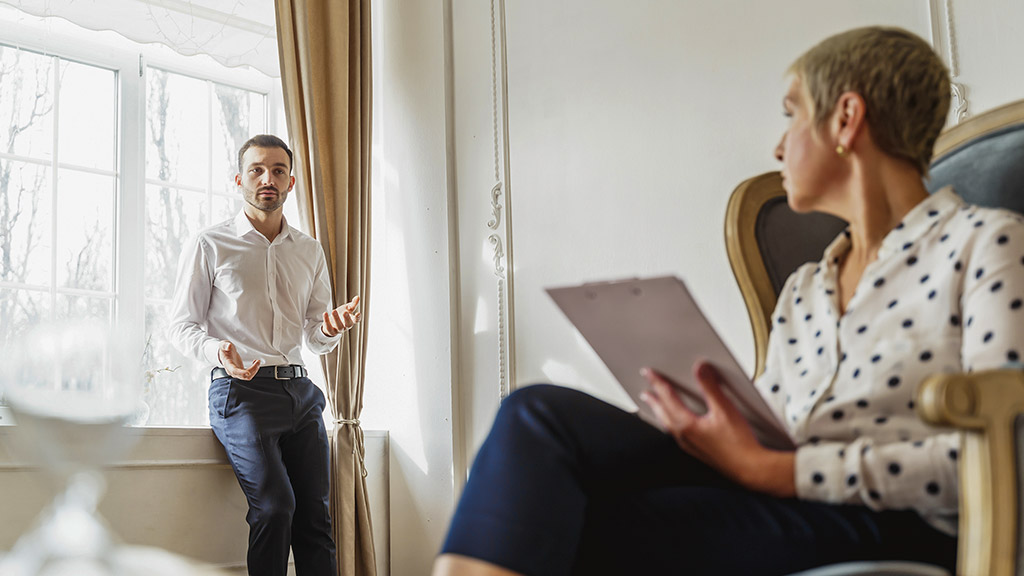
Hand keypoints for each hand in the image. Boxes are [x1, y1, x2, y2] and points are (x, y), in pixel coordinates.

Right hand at [218, 340, 260, 379]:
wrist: (225, 353)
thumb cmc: (224, 349)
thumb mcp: (223, 345)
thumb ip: (225, 345)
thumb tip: (229, 346)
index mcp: (227, 364)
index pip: (234, 371)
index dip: (241, 373)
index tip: (248, 373)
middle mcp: (231, 371)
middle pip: (242, 376)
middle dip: (252, 370)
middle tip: (258, 361)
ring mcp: (236, 373)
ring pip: (247, 377)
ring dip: (254, 370)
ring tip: (257, 361)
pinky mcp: (241, 372)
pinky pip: (248, 375)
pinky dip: (254, 370)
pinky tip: (255, 363)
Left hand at [321, 295, 360, 336]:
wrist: (332, 323)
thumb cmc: (341, 314)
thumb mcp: (347, 309)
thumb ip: (353, 304)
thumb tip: (358, 297)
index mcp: (351, 320)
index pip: (356, 320)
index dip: (358, 317)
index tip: (358, 313)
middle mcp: (346, 326)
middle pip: (348, 324)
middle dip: (347, 318)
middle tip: (345, 312)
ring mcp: (339, 330)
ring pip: (339, 326)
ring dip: (336, 318)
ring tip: (334, 311)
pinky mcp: (331, 331)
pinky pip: (329, 327)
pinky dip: (326, 321)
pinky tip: (325, 313)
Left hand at [639, 361, 794, 496]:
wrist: (750, 469)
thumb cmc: (740, 444)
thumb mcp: (725, 409)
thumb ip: (711, 387)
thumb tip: (700, 369)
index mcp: (686, 425)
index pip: (667, 398)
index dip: (657, 382)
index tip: (648, 372)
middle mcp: (684, 437)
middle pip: (663, 413)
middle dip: (653, 400)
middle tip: (645, 390)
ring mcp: (689, 446)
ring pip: (668, 425)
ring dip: (661, 412)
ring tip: (657, 405)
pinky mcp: (697, 451)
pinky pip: (676, 434)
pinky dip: (671, 423)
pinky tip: (677, 424)